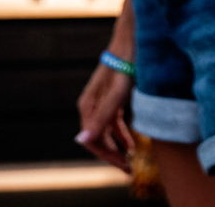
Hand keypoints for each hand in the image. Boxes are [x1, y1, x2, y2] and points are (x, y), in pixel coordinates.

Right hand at [75, 55, 135, 171]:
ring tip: (131, 161)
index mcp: (88, 107)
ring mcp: (102, 103)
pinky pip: (114, 124)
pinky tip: (131, 144)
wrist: (132, 43)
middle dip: (112, 156)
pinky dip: (121, 136)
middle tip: (129, 170)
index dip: (106, 156)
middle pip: (98, 138)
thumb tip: (81, 141)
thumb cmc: (123, 68)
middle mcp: (91, 106)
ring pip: (106, 133)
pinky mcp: (113, 99)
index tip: (122, 166)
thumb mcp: (116, 95)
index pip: (91, 140)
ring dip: (117, 148)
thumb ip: (101, 118)